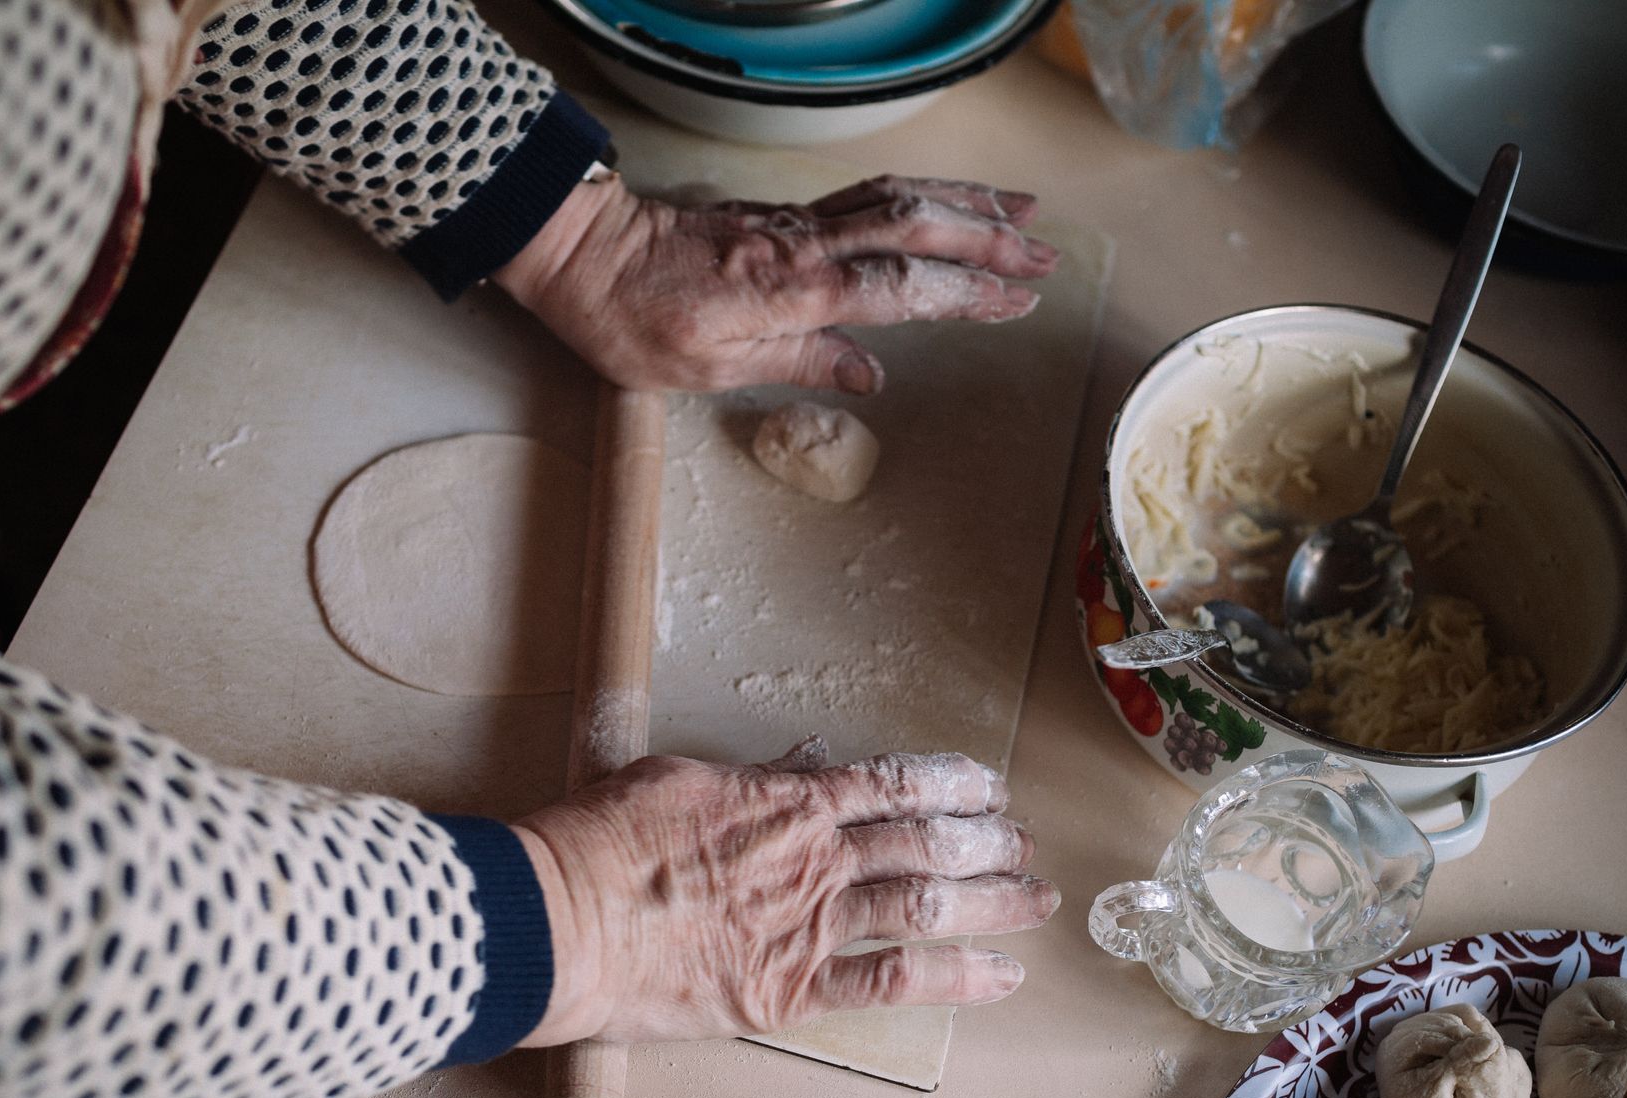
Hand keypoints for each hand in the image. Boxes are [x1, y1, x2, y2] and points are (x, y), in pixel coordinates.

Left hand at [494, 174, 1058, 394]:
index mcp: (792, 290)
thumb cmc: (632, 321)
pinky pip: (867, 195)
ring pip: (897, 198)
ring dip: (965, 204)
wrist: (581, 255)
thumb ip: (799, 361)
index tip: (1019, 299)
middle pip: (916, 228)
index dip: (966, 293)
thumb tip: (870, 373)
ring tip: (1022, 213)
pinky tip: (942, 202)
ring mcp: (794, 223)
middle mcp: (803, 245)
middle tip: (1045, 257)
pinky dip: (918, 193)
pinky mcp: (782, 216)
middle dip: (988, 241)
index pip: (901, 286)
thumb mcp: (709, 369)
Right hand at [512, 743, 1058, 1046]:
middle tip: (1025, 844)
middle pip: (928, 843)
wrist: (562, 920)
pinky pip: (892, 985)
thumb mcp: (676, 779)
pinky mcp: (791, 991)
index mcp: (787, 802)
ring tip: (1038, 901)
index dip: (952, 783)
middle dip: (989, 841)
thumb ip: (751, 779)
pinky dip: (954, 980)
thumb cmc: (600, 844)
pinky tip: (1002, 978)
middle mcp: (816, 858)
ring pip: (927, 907)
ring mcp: (810, 925)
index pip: (892, 784)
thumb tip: (801, 766)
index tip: (988, 787)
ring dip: (994, 902)